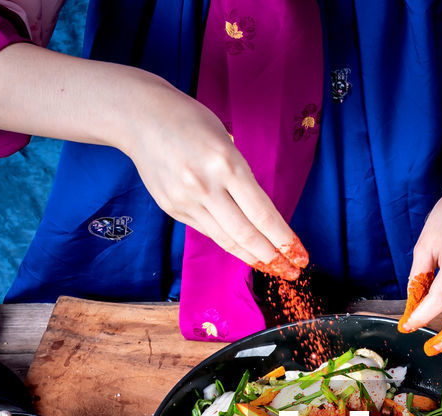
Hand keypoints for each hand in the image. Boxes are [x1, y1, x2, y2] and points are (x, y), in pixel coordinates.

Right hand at [125, 87, 305, 277]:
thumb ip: (241, 177)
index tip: (300, 255)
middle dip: (272, 257)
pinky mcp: (172, 208)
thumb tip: (260, 213)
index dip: (284, 240)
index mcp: (227, 164)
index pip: (263, 214)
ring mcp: (186, 200)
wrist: (141, 118)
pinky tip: (243, 249)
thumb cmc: (191, 122)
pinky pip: (207, 231)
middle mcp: (206, 186)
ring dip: (252, 257)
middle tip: (291, 272)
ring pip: (226, 240)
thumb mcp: (226, 140)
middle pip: (246, 234)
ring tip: (271, 267)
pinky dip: (228, 242)